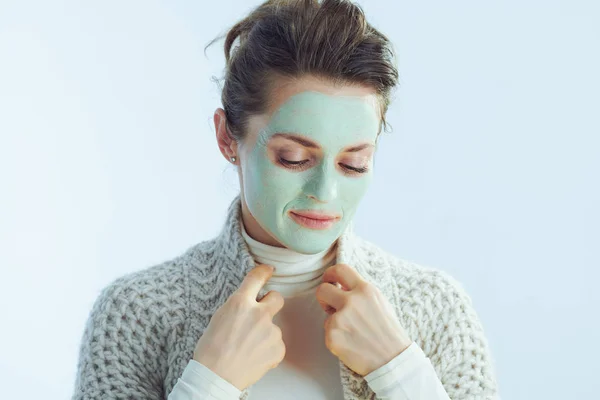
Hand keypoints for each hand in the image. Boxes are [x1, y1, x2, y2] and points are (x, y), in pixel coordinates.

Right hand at [193, 264, 285, 389]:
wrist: (215, 377)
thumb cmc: (211, 349)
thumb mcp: (219, 317)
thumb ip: (238, 307)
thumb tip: (249, 304)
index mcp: (240, 302)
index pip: (256, 278)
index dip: (264, 272)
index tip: (268, 270)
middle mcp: (259, 313)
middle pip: (277, 298)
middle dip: (271, 303)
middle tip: (262, 314)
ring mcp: (271, 331)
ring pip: (274, 327)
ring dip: (265, 334)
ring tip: (248, 348)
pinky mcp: (278, 349)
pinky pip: (277, 345)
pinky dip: (268, 351)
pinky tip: (255, 357)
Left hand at [315, 263, 412, 375]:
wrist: (393, 360)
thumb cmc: (388, 332)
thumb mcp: (379, 302)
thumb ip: (360, 292)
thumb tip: (341, 285)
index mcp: (365, 290)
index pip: (340, 270)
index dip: (330, 274)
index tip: (329, 280)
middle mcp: (351, 302)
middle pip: (322, 290)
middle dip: (323, 297)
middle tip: (329, 305)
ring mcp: (340, 319)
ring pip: (326, 316)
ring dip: (335, 322)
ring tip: (353, 333)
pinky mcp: (332, 336)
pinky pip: (328, 333)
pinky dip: (336, 338)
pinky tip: (351, 344)